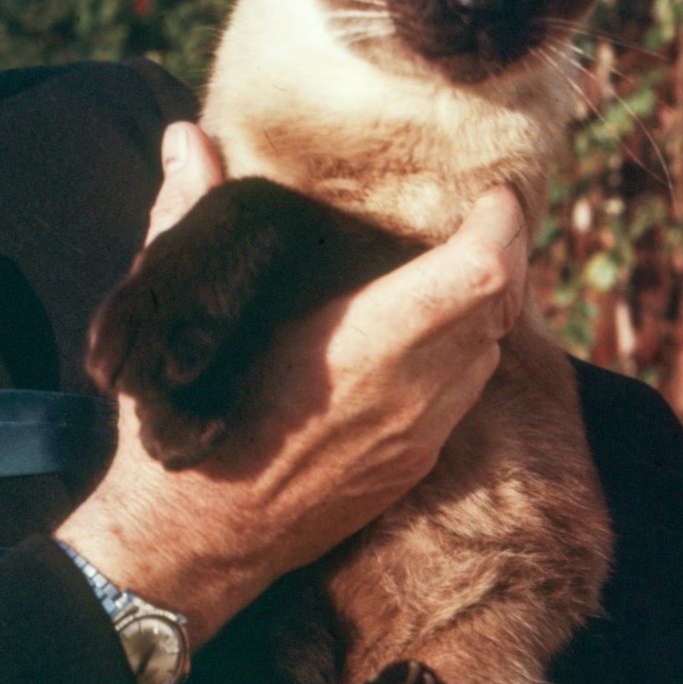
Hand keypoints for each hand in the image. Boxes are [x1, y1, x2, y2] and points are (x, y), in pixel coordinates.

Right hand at [56, 122, 528, 645]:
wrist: (197, 545)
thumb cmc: (187, 425)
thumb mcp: (178, 315)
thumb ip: (188, 213)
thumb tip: (188, 139)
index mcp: (366, 346)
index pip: (481, 275)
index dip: (502, 225)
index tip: (494, 193)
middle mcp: (412, 393)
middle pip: (502, 308)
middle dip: (504, 255)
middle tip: (480, 217)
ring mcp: (420, 436)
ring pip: (490, 352)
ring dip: (487, 306)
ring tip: (456, 266)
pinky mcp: (415, 466)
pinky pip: (466, 394)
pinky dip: (465, 352)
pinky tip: (425, 333)